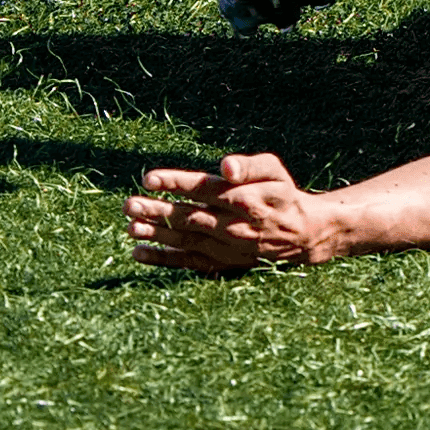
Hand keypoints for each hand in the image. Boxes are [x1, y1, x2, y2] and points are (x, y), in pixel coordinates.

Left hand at [125, 154, 337, 273]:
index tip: (149, 177)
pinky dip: (163, 260)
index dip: (176, 183)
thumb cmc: (282, 193)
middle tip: (128, 204)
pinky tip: (139, 253)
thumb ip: (249, 165)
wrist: (302, 234)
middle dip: (157, 211)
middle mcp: (233, 227)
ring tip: (129, 228)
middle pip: (190, 217)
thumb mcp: (273, 169)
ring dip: (155, 236)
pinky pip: (189, 263)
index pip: (204, 189)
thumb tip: (225, 165)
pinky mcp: (222, 264)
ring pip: (185, 242)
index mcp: (244, 199)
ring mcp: (226, 249)